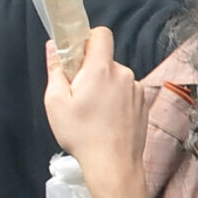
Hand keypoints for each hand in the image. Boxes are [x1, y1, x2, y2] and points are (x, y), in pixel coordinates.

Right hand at [43, 26, 151, 197]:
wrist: (114, 164)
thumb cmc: (81, 134)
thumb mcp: (56, 101)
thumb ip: (55, 69)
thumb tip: (54, 46)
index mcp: (102, 69)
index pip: (101, 34)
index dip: (87, 38)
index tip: (75, 54)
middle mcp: (124, 75)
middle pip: (106, 59)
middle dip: (90, 69)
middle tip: (77, 92)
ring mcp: (137, 90)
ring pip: (116, 77)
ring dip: (103, 86)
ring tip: (91, 111)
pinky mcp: (144, 105)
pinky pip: (126, 92)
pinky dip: (115, 99)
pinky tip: (106, 119)